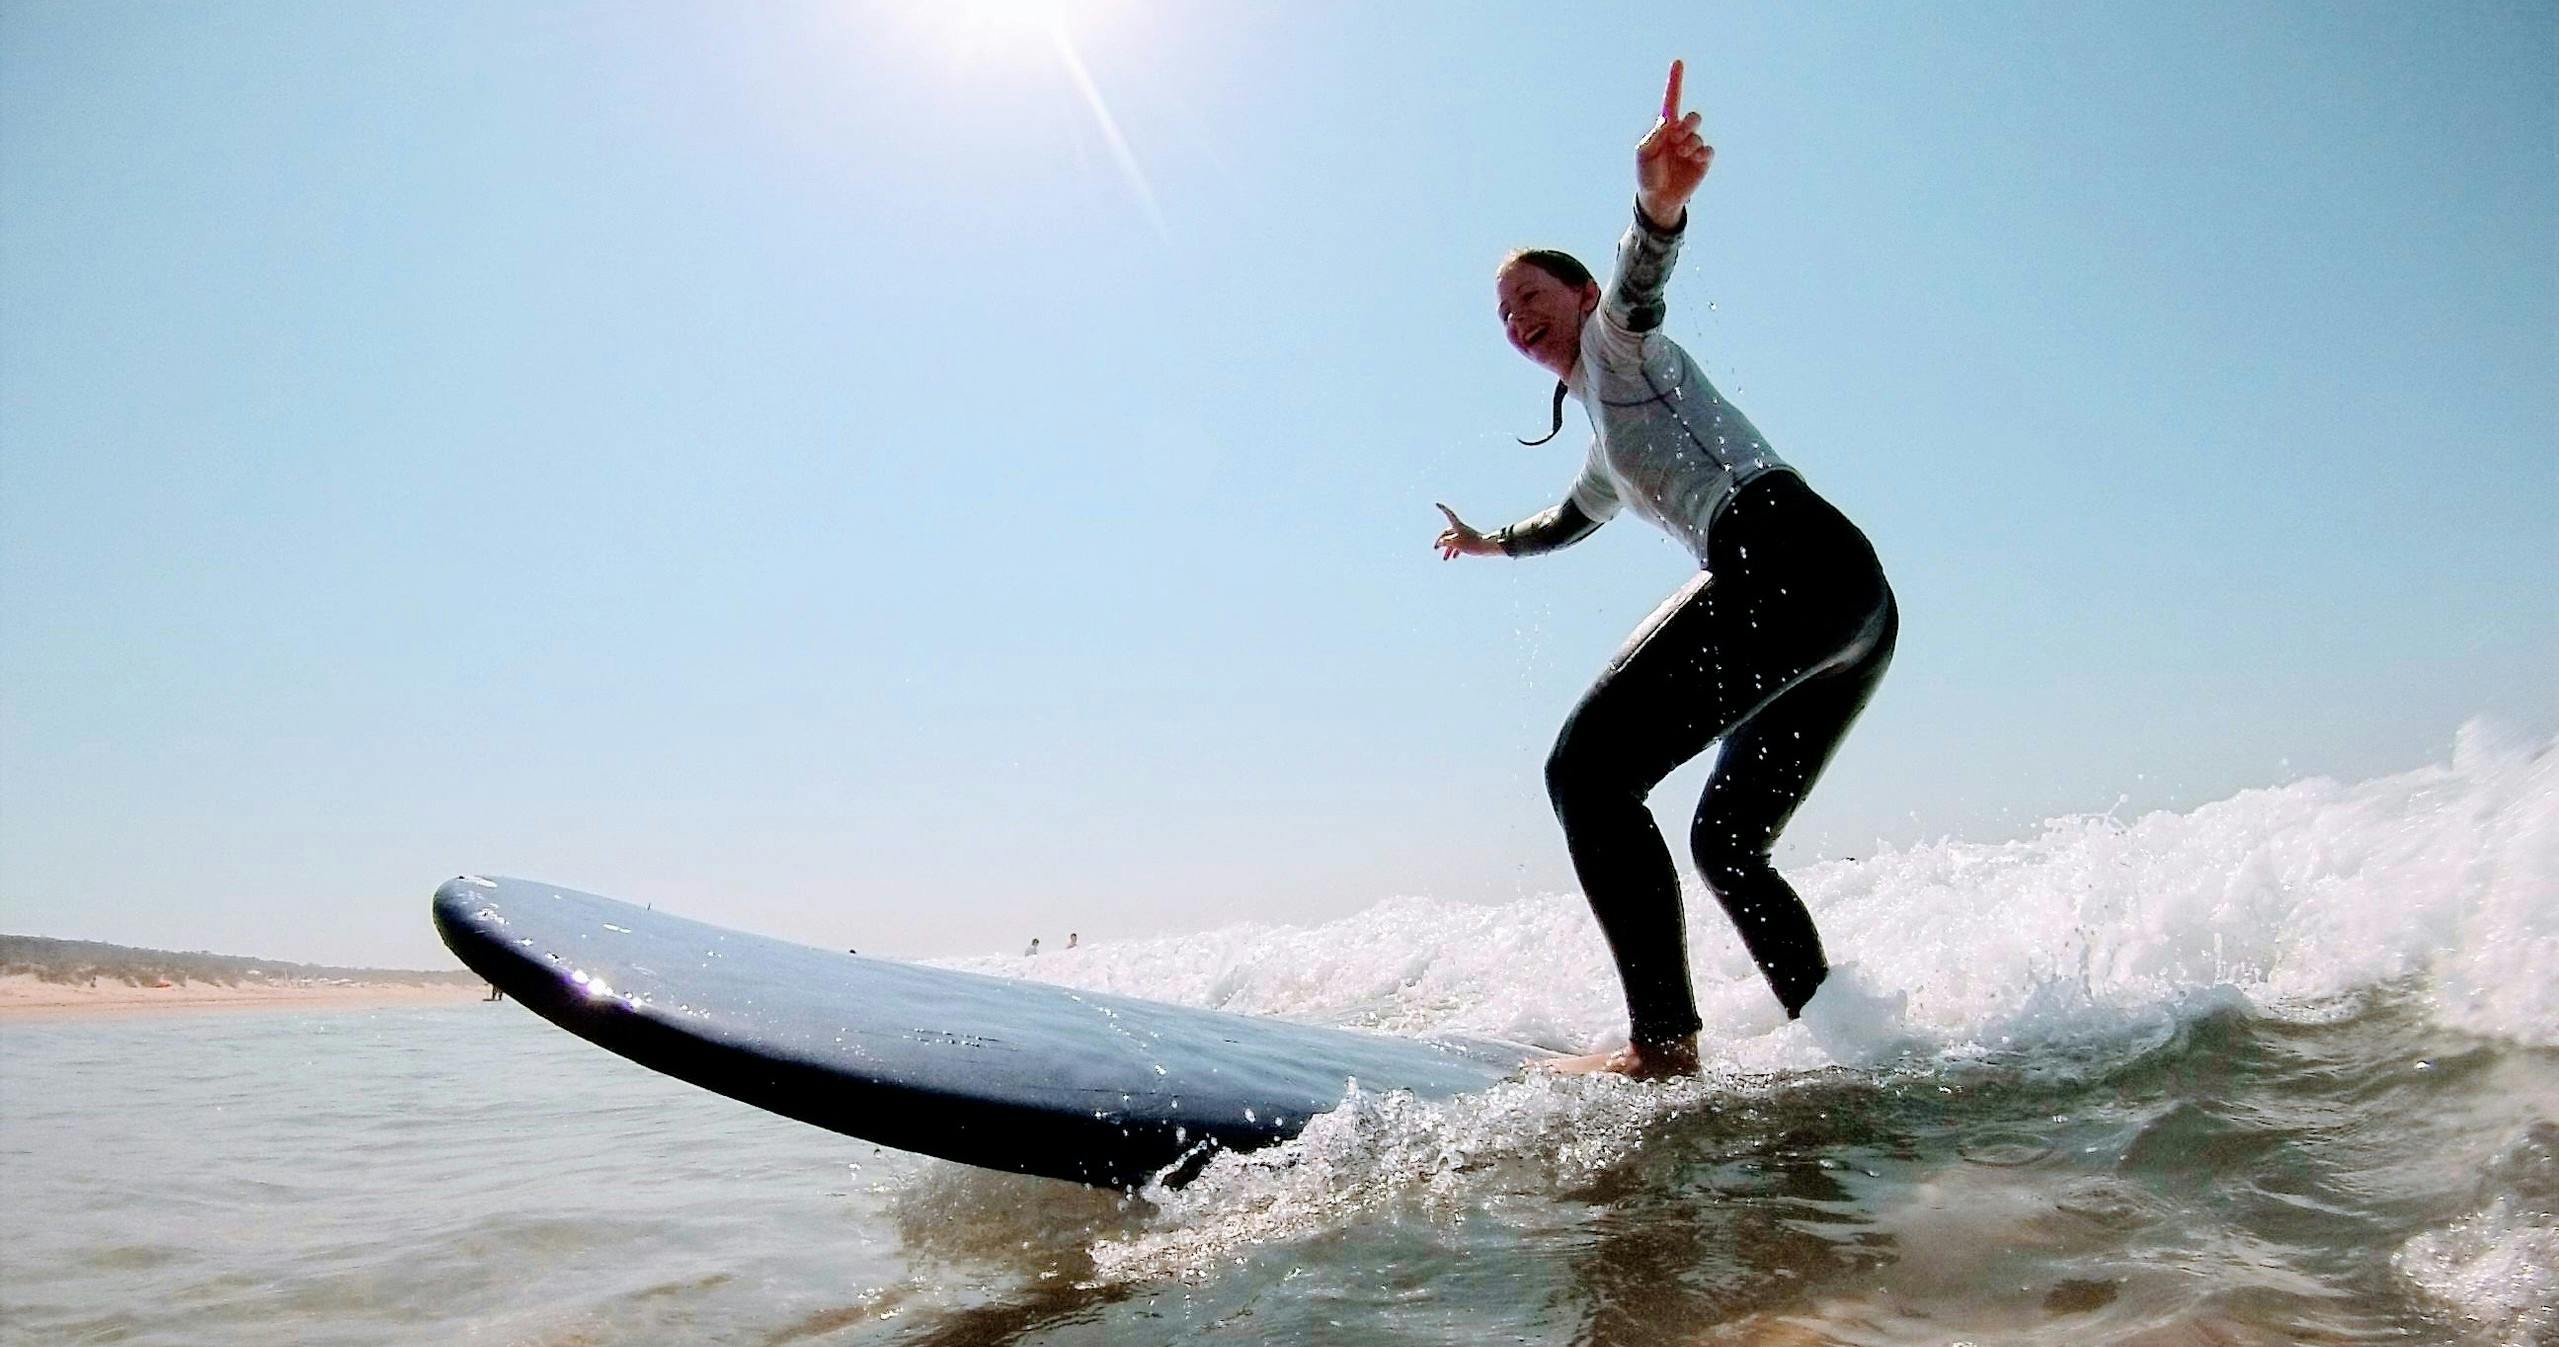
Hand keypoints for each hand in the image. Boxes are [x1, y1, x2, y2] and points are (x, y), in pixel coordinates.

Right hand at [1434, 503, 1500, 559]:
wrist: (1486, 547)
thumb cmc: (1471, 544)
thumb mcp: (1455, 543)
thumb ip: (1445, 542)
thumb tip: (1440, 542)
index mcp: (1457, 525)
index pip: (1448, 514)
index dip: (1443, 509)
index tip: (1437, 504)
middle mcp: (1461, 528)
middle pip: (1448, 533)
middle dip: (1442, 541)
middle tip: (1436, 548)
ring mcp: (1466, 535)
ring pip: (1454, 540)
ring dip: (1448, 549)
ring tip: (1445, 559)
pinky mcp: (1470, 541)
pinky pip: (1460, 544)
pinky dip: (1456, 550)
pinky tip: (1454, 557)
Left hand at [1635, 59, 1711, 228]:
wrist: (1658, 197)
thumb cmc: (1647, 174)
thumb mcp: (1643, 153)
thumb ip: (1653, 135)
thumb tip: (1669, 122)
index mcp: (1665, 129)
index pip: (1672, 100)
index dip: (1675, 81)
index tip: (1678, 62)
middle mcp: (1680, 135)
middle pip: (1693, 117)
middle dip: (1688, 124)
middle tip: (1676, 137)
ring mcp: (1692, 147)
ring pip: (1698, 135)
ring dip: (1689, 143)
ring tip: (1680, 153)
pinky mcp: (1702, 161)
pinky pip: (1707, 150)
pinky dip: (1700, 153)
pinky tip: (1693, 159)